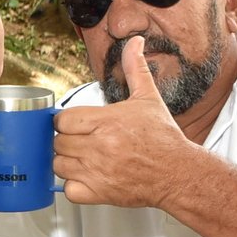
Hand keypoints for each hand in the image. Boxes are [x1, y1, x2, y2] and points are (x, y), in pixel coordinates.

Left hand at [54, 36, 194, 208]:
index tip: (76, 124)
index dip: (66, 122)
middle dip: (67, 141)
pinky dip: (73, 185)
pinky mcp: (100, 193)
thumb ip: (135, 68)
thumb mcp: (149, 98)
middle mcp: (100, 146)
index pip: (62, 120)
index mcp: (107, 121)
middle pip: (58, 142)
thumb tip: (134, 43)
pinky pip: (68, 190)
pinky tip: (86, 177)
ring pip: (58, 165)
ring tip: (83, 158)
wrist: (178, 172)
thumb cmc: (163, 138)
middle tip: (82, 141)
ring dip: (67, 162)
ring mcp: (98, 172)